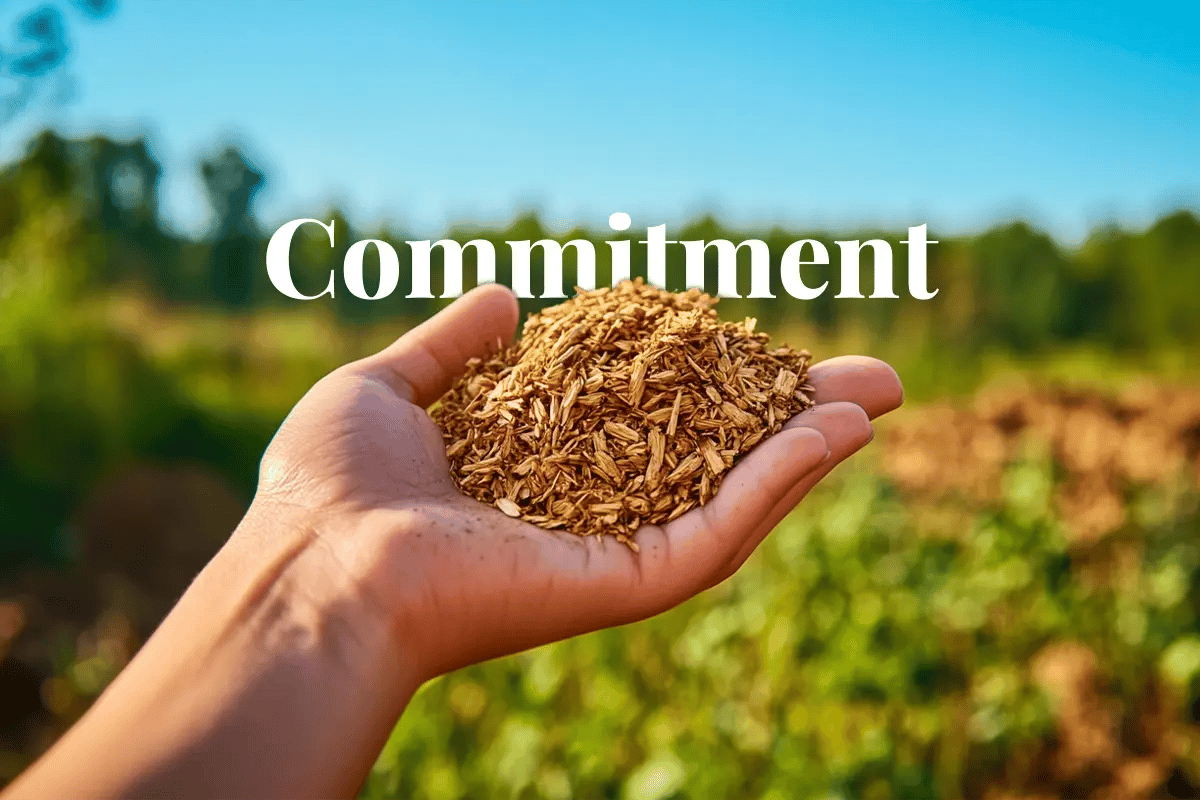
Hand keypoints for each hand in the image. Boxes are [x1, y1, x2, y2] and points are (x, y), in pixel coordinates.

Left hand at [254, 283, 903, 680]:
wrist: (317, 569)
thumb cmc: (329, 490)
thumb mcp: (386, 389)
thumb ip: (448, 347)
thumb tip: (509, 300)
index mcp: (535, 474)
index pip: (642, 421)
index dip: (701, 381)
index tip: (747, 341)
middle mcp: (586, 516)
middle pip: (708, 457)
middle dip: (786, 415)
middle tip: (865, 376)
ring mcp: (614, 552)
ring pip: (735, 494)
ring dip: (810, 444)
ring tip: (878, 396)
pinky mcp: (630, 582)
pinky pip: (723, 528)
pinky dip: (785, 480)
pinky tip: (836, 432)